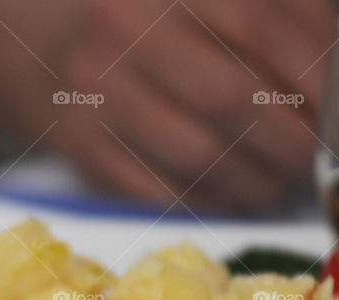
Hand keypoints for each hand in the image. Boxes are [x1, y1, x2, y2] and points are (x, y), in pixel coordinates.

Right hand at [51, 0, 334, 209]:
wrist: (66, 52)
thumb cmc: (160, 28)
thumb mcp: (212, 6)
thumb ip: (275, 28)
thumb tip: (330, 93)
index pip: (256, 27)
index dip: (312, 73)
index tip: (335, 111)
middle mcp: (118, 31)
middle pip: (225, 96)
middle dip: (287, 138)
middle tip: (310, 158)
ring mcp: (92, 94)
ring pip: (195, 154)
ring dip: (253, 180)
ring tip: (275, 182)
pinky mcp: (80, 147)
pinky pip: (159, 192)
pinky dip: (208, 202)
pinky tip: (229, 194)